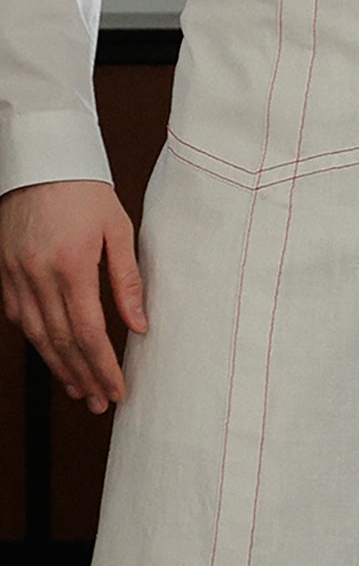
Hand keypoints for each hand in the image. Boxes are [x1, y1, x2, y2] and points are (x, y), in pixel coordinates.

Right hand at [0, 180, 146, 412]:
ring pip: (38, 337)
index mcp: (71, 266)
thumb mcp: (119, 229)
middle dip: (84, 377)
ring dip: (60, 368)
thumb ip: (128, 280)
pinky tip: (55, 356)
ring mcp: (16, 278)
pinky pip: (21, 319)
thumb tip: (139, 325)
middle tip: (100, 402)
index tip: (117, 390)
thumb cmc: (85, 191)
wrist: (42, 163)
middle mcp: (38, 277)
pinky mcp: (5, 275)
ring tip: (80, 390)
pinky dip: (39, 343)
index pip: (89, 333)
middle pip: (63, 343)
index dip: (103, 367)